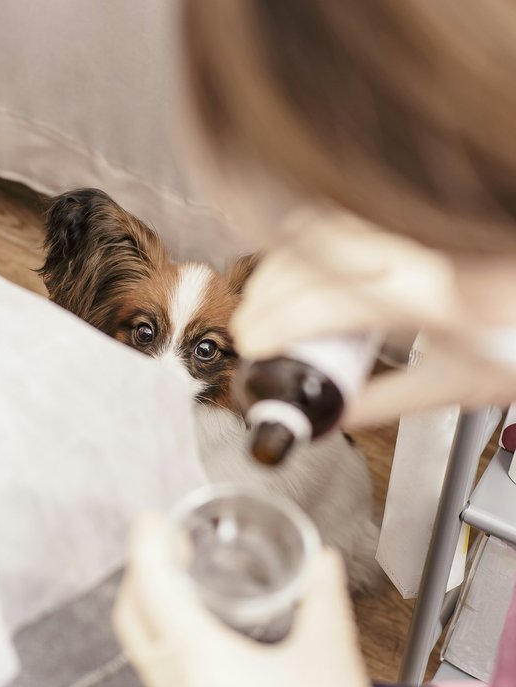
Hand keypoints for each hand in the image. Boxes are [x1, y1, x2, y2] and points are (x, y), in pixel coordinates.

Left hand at [115, 514, 449, 686]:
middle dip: (141, 585)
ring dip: (174, 644)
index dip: (145, 546)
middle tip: (166, 561)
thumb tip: (323, 564)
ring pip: (158, 677)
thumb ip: (323, 596)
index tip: (149, 523)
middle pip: (135, 628)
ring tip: (215, 632)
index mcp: (202, 663)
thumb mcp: (332, 655)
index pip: (153, 588)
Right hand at [231, 208, 515, 426]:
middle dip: (266, 294)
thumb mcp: (453, 385)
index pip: (327, 301)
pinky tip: (301, 267)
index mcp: (425, 297)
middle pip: (310, 255)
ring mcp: (409, 227)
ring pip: (321, 225)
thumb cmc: (512, 339)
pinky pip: (339, 216)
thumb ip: (383, 402)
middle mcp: (414, 250)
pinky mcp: (407, 218)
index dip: (277, 323)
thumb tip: (331, 414)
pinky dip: (306, 238)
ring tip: (270, 300)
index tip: (253, 346)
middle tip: (252, 330)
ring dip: (282, 262)